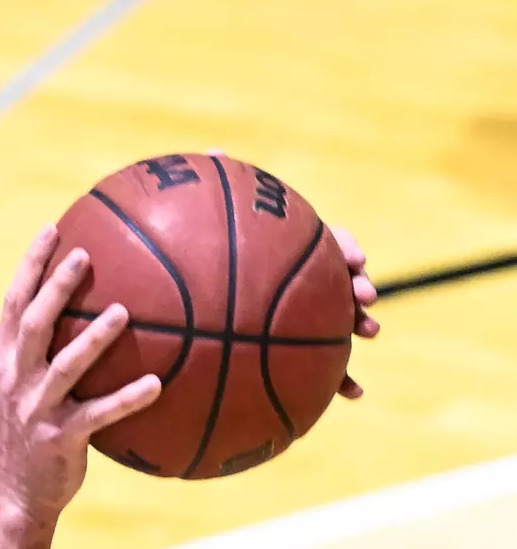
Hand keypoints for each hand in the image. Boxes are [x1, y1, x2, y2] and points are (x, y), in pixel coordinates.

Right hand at [0, 227, 160, 548]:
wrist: (16, 496)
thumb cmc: (31, 438)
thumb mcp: (25, 391)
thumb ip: (47, 355)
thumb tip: (93, 315)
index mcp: (4, 362)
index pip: (12, 304)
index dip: (30, 266)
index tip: (52, 229)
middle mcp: (14, 380)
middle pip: (33, 324)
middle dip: (56, 287)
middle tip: (85, 254)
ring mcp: (35, 410)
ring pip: (64, 365)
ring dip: (94, 337)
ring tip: (124, 311)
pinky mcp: (59, 438)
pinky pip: (99, 414)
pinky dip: (128, 398)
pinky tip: (157, 384)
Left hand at [207, 149, 375, 399]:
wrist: (178, 305)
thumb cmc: (184, 258)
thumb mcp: (192, 226)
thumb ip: (207, 192)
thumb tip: (213, 153)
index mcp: (282, 251)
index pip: (323, 242)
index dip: (343, 248)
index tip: (353, 258)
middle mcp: (295, 282)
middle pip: (338, 280)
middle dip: (357, 286)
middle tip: (365, 294)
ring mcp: (295, 316)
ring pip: (336, 321)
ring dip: (357, 325)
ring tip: (370, 332)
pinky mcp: (285, 352)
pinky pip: (317, 369)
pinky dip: (340, 380)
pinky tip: (354, 395)